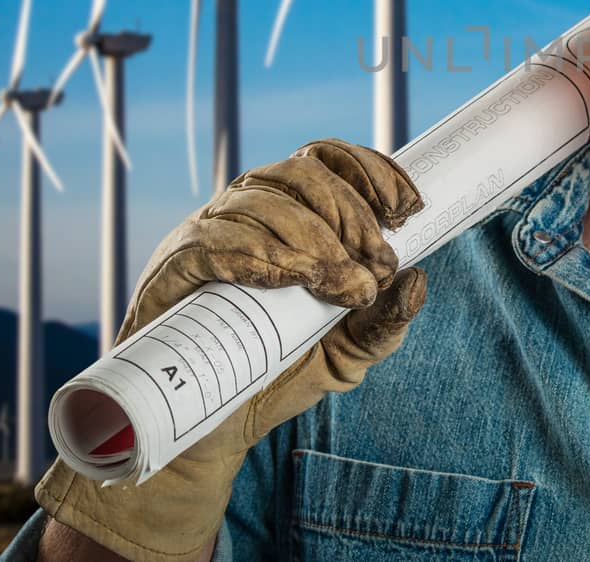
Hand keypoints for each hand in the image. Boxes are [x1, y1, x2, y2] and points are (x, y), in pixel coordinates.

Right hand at [35, 139, 426, 561]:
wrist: (214, 429)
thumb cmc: (280, 374)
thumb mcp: (346, 354)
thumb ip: (383, 323)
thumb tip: (418, 280)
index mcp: (290, 213)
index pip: (328, 160)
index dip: (369, 171)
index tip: (406, 211)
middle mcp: (247, 210)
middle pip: (301, 174)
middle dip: (350, 215)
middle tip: (373, 269)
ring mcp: (206, 236)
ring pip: (260, 204)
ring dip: (311, 241)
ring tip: (337, 286)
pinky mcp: (171, 272)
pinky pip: (210, 244)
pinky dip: (254, 255)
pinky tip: (284, 278)